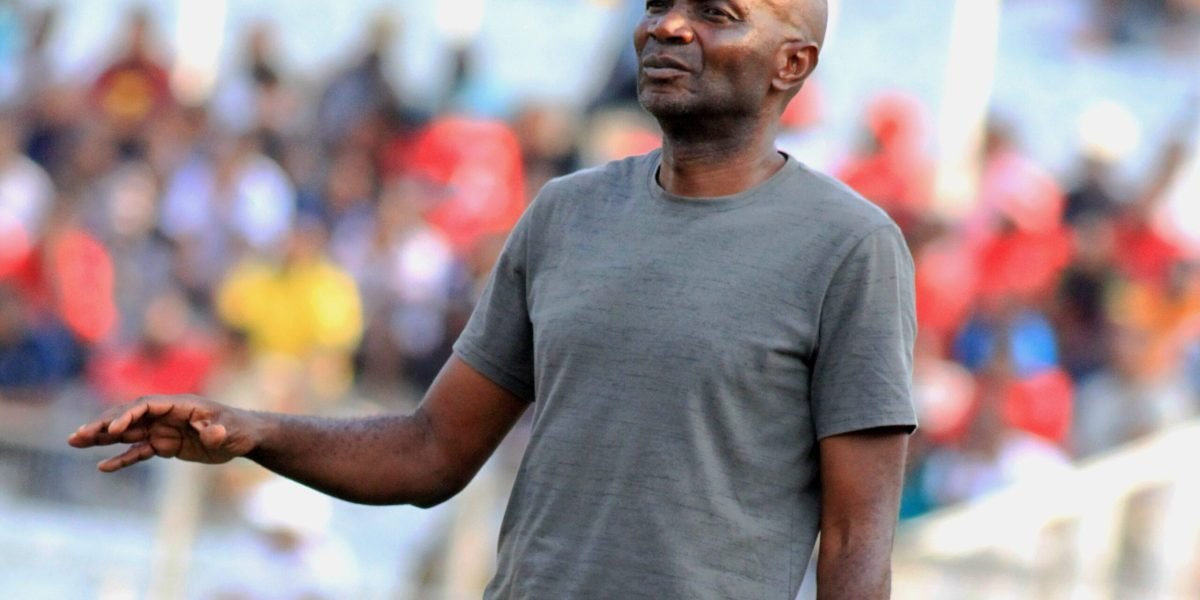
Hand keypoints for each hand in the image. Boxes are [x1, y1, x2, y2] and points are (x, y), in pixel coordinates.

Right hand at [67, 395, 259, 471]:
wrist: (243, 437)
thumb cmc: (238, 429)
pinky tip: (103, 467)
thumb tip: (212, 433)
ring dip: (103, 437)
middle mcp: (167, 415)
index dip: (128, 415)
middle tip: (78, 435)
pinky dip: (122, 458)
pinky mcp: (165, 445)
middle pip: (129, 416)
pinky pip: (138, 450)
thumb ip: (218, 432)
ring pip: (127, 432)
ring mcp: (163, 429)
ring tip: (75, 441)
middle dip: (103, 424)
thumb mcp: (230, 431)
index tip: (112, 430)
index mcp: (180, 405)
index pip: (146, 406)